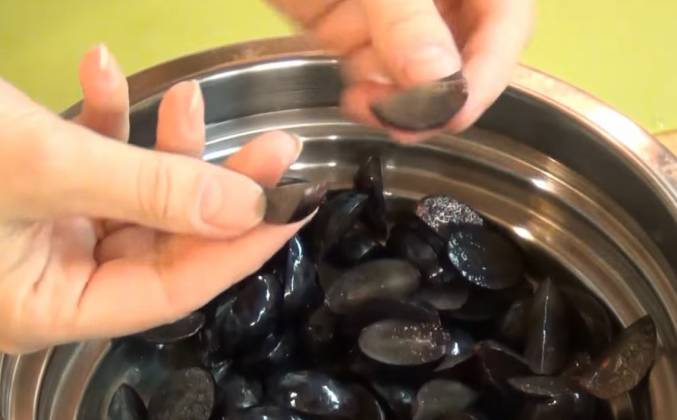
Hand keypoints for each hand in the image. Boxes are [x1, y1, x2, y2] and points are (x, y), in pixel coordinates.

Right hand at [0, 45, 307, 353]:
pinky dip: (101, 117)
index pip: (171, 291)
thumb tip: (248, 208)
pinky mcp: (31, 189)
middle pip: (162, 241)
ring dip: (162, 143)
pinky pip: (86, 162)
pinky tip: (101, 68)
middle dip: (215, 186)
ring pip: (132, 197)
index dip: (239, 250)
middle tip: (271, 145)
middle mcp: (47, 280)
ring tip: (187, 92)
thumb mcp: (42, 167)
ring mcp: (40, 234)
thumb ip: (151, 191)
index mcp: (47, 308)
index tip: (293, 208)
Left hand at [269, 0, 532, 140]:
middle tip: (408, 123)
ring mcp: (398, 19)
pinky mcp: (358, 34)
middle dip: (437, 97)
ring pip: (417, 79)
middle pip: (465, 59)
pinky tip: (354, 98)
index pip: (505, 24)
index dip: (488, 71)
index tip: (456, 113)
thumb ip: (407, 18)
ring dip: (398, 103)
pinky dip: (369, 96)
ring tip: (367, 104)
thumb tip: (440, 84)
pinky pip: (375, 78)